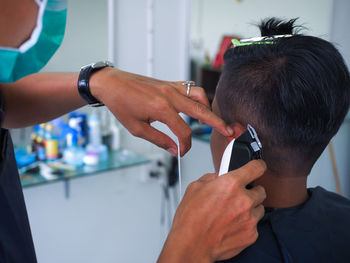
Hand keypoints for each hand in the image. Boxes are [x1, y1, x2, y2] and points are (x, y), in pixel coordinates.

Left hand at [90, 68, 232, 155]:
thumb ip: (158, 139)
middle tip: (230, 132)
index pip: (183, 132)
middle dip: (218, 123)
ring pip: (200, 96)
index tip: (182, 152)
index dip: (185, 145)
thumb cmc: (121, 104)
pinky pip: (191, 89)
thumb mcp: (137, 128)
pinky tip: (198, 106)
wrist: (112, 83)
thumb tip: (173, 149)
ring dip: (209, 109)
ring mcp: (171, 87)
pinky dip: (199, 98)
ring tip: (212, 121)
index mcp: (161, 109)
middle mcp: (170, 96)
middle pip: (202, 111)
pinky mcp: (170, 83)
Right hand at [158, 160, 266, 262]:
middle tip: (237, 196)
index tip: (258, 167)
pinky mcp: (252, 235)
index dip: (258, 165)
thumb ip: (212, 177)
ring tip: (233, 213)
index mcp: (231, 184)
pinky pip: (255, 225)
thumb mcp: (195, 187)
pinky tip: (231, 226)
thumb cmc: (190, 219)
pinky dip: (246, 224)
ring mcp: (250, 219)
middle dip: (251, 191)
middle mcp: (244, 200)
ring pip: (259, 208)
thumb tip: (220, 176)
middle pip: (261, 190)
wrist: (191, 245)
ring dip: (250, 208)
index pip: (257, 167)